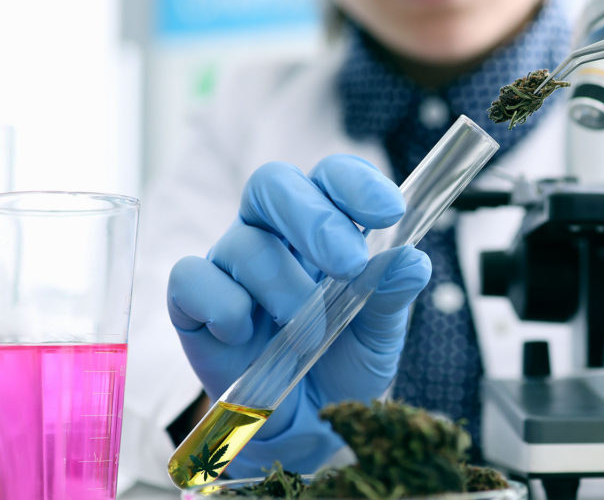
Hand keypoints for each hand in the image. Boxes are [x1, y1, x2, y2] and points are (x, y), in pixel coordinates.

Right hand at [168, 155, 431, 472]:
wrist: (308, 426)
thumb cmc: (344, 363)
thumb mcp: (381, 332)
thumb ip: (393, 292)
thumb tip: (411, 259)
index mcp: (324, 225)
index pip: (330, 177)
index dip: (356, 184)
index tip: (388, 212)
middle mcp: (272, 234)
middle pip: (272, 184)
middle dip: (313, 219)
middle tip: (348, 264)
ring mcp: (230, 265)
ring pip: (244, 244)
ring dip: (284, 288)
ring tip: (311, 335)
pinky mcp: (194, 303)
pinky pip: (191, 280)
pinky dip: (223, 306)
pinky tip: (245, 335)